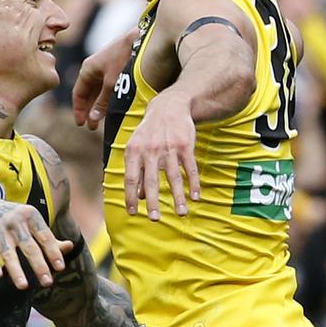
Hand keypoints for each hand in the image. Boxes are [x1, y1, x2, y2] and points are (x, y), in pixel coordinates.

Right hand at [0, 200, 72, 289]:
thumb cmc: (15, 221)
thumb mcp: (32, 223)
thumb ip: (49, 238)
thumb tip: (70, 246)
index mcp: (31, 216)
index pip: (45, 236)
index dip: (53, 252)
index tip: (60, 268)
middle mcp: (15, 222)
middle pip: (29, 247)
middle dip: (39, 265)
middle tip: (47, 282)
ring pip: (9, 253)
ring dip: (16, 270)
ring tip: (24, 286)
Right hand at [72, 31, 134, 129]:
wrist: (140, 39)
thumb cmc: (124, 59)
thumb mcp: (111, 84)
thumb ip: (102, 102)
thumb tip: (93, 118)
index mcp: (87, 70)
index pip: (78, 94)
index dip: (79, 110)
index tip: (81, 123)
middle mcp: (93, 69)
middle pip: (87, 93)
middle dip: (89, 110)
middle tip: (91, 126)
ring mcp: (104, 68)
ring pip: (97, 91)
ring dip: (98, 105)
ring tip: (101, 120)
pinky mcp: (115, 67)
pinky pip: (106, 86)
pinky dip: (107, 98)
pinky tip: (111, 107)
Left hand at [125, 88, 199, 218]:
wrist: (168, 107)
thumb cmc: (148, 132)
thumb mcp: (136, 147)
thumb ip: (135, 171)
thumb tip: (138, 197)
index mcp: (133, 151)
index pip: (130, 178)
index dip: (130, 197)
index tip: (133, 213)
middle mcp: (150, 150)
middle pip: (150, 181)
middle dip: (153, 202)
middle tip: (154, 219)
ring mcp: (168, 148)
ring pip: (173, 177)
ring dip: (178, 197)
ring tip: (180, 213)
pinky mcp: (185, 145)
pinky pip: (190, 168)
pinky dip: (194, 183)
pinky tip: (196, 196)